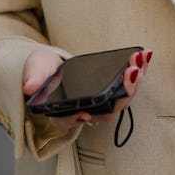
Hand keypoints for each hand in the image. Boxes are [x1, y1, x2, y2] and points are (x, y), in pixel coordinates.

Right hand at [22, 48, 152, 133]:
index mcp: (65, 112)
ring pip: (121, 97)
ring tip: (140, 59)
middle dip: (123, 91)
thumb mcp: (34, 73)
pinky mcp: (110, 88)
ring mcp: (101, 101)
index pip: (78, 118)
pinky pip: (126, 84)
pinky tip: (144, 55)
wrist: (47, 66)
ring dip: (134, 80)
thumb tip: (29, 87)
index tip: (88, 111)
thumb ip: (34, 79)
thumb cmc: (40, 72)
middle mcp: (87, 111)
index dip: (86, 116)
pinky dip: (137, 70)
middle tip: (131, 71)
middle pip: (109, 109)